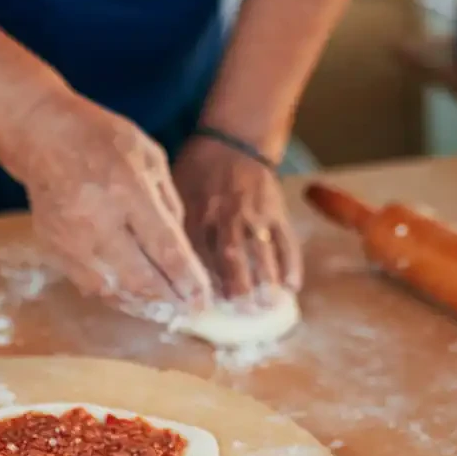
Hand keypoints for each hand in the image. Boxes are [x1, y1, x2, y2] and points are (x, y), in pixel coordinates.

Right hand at [3, 92, 211, 318]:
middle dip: (170, 301)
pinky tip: (134, 295)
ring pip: (114, 290)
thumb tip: (179, 249)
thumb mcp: (149, 156)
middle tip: (189, 311)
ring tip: (165, 308)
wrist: (41, 134)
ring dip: (143, 304)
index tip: (203, 300)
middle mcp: (97, 220)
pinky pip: (90, 285)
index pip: (164, 248)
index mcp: (127, 190)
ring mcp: (71, 239)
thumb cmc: (102, 140)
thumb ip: (169, 202)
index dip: (187, 280)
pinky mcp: (53, 249)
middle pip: (140, 279)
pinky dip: (116, 295)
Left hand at [172, 136, 302, 304]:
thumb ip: (173, 224)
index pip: (197, 252)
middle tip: (240, 314)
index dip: (200, 281)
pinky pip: (287, 240)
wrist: (233, 141)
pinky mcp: (276, 212)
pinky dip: (291, 264)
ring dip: (265, 281)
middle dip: (237, 287)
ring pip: (261, 251)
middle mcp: (226, 216)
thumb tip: (164, 264)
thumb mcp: (175, 190)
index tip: (202, 307)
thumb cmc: (197, 171)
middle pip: (231, 255)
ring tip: (267, 308)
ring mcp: (254, 214)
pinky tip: (292, 287)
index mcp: (197, 212)